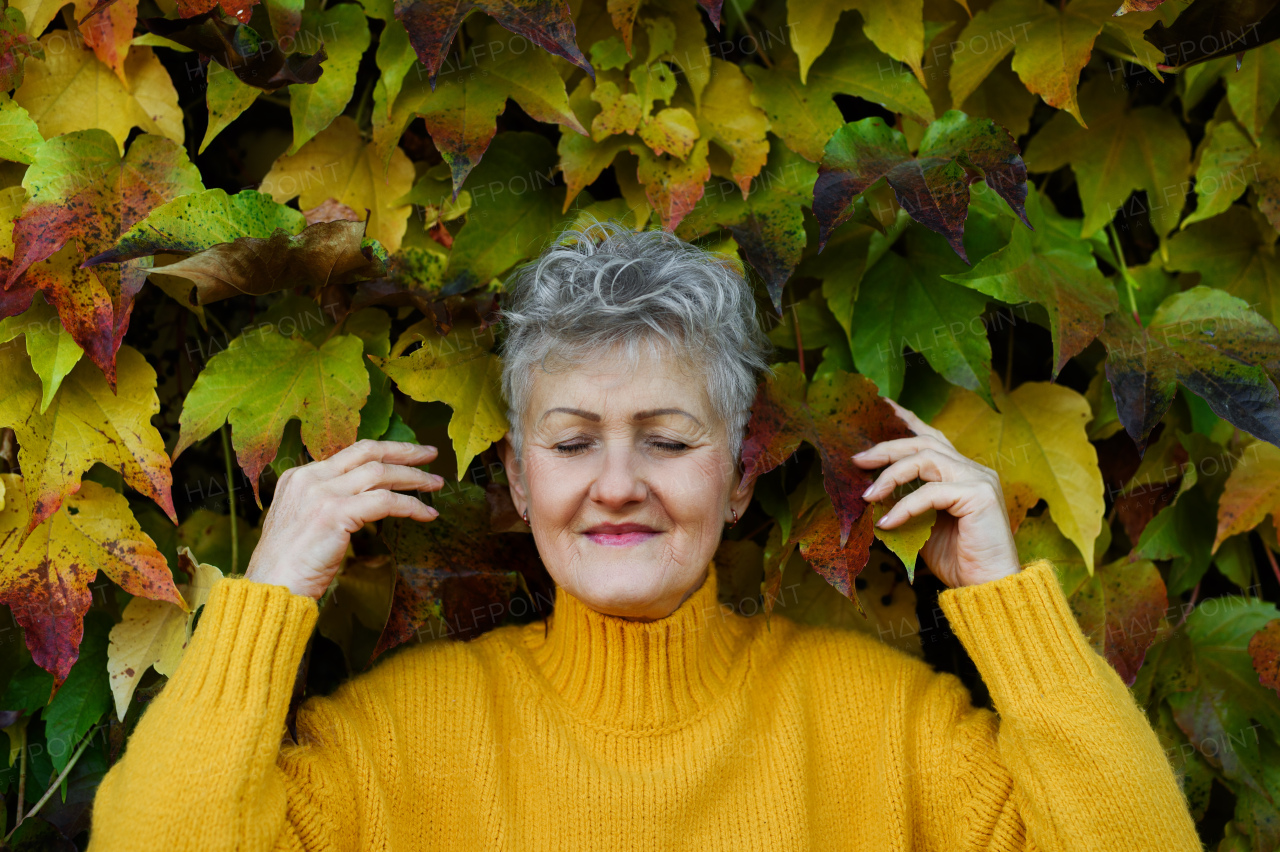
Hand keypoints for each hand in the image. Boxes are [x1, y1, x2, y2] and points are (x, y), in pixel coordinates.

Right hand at [244, 439, 444, 599]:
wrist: (271, 589)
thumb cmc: (289, 567)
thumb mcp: (304, 523)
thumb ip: (327, 505)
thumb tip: (365, 501)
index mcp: (299, 476)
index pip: (351, 453)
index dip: (384, 452)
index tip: (408, 455)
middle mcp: (310, 477)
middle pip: (368, 452)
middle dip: (404, 451)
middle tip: (430, 454)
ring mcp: (321, 493)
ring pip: (381, 473)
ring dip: (414, 478)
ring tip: (436, 485)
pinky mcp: (335, 513)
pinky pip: (385, 502)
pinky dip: (411, 506)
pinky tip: (426, 514)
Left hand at [852, 399, 1020, 587]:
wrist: (988, 588)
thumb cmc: (958, 560)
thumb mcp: (920, 528)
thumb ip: (903, 506)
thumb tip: (869, 496)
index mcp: (960, 473)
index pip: (931, 436)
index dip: (905, 419)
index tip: (880, 408)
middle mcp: (972, 469)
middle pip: (923, 442)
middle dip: (886, 448)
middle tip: (856, 459)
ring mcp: (979, 479)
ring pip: (926, 459)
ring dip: (891, 474)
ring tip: (868, 495)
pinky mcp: (980, 495)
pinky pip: (932, 492)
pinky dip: (906, 505)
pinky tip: (888, 522)